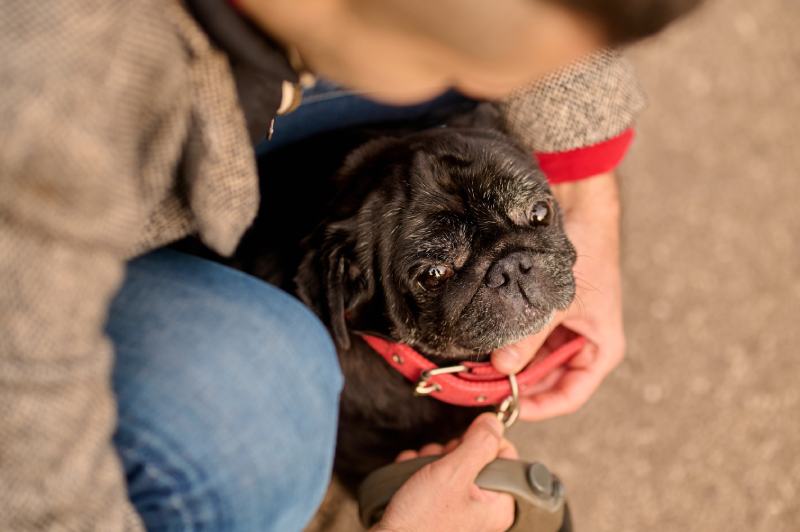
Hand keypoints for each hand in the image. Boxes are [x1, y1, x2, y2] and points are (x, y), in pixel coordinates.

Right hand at [374, 414, 516, 531]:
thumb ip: (478, 444)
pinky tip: (408, 477)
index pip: (504, 453)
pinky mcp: (439, 508)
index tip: (461, 444)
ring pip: (450, 464)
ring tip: (417, 472)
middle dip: (448, 452)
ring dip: (429, 460)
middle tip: (437, 463)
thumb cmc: (421, 523)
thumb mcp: (452, 474)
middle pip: (474, 456)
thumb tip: (494, 422)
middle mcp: (483, 508)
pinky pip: (433, 477)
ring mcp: (460, 508)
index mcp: (498, 504)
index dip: (480, 441)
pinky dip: (417, 471)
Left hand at [490, 172, 625, 420]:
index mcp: (600, 350)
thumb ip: (529, 336)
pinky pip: (522, 337)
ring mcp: (560, 329)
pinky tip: (482, 343)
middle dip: (516, 385)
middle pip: (545, 381)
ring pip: (530, 360)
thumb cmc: (585, 252)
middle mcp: (580, 344)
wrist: (578, 207)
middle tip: (480, 387)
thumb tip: (502, 367)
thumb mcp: (556, 301)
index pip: (569, 395)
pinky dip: (505, 342)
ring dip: (507, 364)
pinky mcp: (543, 313)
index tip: (506, 407)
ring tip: (477, 366)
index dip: (538, 407)